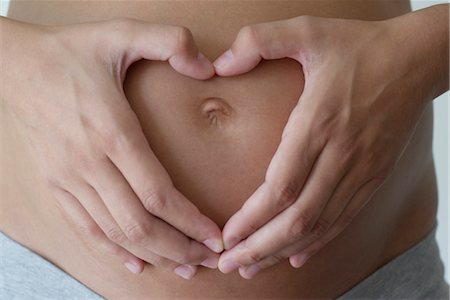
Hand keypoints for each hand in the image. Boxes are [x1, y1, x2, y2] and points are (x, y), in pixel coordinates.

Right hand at [1, 17, 222, 278]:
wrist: (16, 66)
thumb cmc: (73, 52)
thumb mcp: (121, 32)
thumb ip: (170, 41)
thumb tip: (209, 68)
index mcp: (112, 131)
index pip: (158, 193)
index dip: (190, 221)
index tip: (216, 237)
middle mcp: (89, 163)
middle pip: (139, 223)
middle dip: (178, 247)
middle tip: (208, 258)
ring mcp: (69, 178)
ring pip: (115, 233)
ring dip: (153, 254)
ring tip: (183, 265)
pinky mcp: (57, 184)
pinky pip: (85, 229)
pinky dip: (112, 251)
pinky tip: (135, 263)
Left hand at [213, 5, 447, 277]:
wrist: (417, 60)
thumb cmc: (360, 46)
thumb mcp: (308, 30)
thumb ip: (260, 40)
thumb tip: (220, 65)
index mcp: (320, 123)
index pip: (281, 186)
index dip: (252, 218)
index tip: (226, 236)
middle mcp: (341, 154)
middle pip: (298, 218)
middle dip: (261, 247)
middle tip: (228, 265)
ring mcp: (361, 169)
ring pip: (320, 226)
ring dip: (283, 250)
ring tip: (252, 266)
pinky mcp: (374, 176)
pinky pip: (344, 219)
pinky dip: (318, 242)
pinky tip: (297, 256)